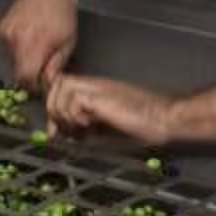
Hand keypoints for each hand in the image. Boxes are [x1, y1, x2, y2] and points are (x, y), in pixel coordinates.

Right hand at [0, 0, 78, 93]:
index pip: (26, 77)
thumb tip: (48, 82)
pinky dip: (20, 46)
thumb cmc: (61, 11)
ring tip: (40, 43)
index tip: (42, 84)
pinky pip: (10, 46)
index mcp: (36, 44)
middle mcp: (18, 40)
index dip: (33, 86)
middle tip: (44, 67)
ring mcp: (8, 34)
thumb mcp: (68, 40)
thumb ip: (56, 64)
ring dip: (26, 58)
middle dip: (30, 74)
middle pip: (18, 70)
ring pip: (14, 59)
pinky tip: (31, 34)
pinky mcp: (3, 28)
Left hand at [47, 74, 175, 148]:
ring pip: (61, 88)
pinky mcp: (101, 95)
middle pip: (57, 82)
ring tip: (83, 127)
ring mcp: (97, 87)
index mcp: (94, 91)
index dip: (54, 105)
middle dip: (55, 108)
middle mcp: (93, 85)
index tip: (59, 130)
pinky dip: (77, 116)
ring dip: (66, 112)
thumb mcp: (101, 130)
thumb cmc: (141, 127)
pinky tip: (92, 125)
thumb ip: (78, 128)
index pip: (59, 86)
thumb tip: (54, 133)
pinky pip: (74, 100)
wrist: (162, 120)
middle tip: (71, 128)